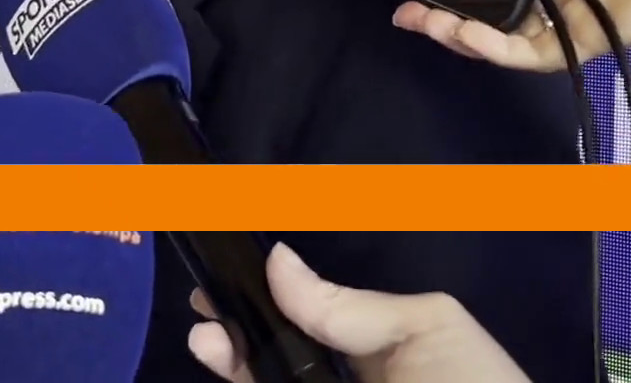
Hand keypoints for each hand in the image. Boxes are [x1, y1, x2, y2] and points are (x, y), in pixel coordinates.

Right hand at [186, 244, 527, 382]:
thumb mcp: (427, 330)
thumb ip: (350, 306)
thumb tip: (278, 260)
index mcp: (376, 355)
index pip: (306, 325)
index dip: (263, 305)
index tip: (224, 285)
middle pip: (278, 361)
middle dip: (236, 338)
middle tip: (204, 315)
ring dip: (234, 365)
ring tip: (209, 343)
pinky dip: (250, 381)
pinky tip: (228, 366)